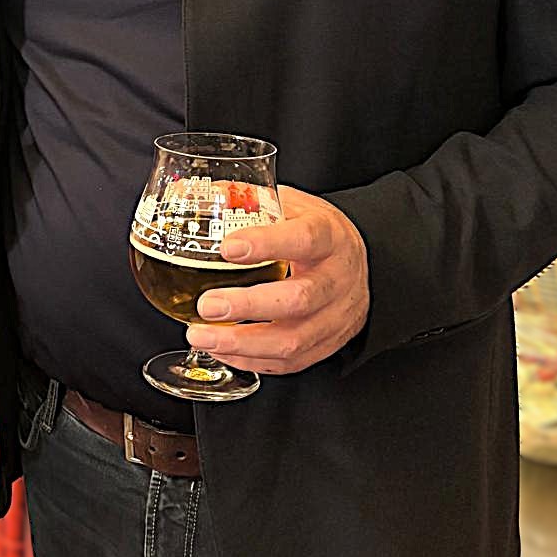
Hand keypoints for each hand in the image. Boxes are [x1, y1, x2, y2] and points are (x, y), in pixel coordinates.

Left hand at [185, 185, 368, 376]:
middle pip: (298, 299)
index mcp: (330, 237)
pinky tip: (220, 349)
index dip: (266, 244)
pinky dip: (249, 359)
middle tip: (206, 305)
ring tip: (200, 335)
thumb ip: (248, 201)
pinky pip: (287, 362)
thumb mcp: (293, 206)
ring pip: (291, 340)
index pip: (305, 239)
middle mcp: (337, 280)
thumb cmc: (318, 234)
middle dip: (247, 306)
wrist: (362, 267)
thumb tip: (193, 194)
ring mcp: (334, 318)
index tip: (227, 247)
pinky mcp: (325, 346)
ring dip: (240, 343)